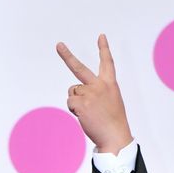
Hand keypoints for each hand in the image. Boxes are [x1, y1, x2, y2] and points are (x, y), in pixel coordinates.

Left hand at [56, 34, 132, 154]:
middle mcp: (99, 85)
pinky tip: (84, 115)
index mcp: (110, 83)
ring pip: (73, 92)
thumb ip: (97, 92)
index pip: (107, 63)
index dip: (104, 49)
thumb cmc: (113, 121)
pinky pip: (70, 102)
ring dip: (76, 102)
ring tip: (89, 111)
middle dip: (67, 56)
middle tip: (59, 45)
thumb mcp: (111, 101)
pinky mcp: (82, 103)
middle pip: (79, 68)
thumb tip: (77, 93)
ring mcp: (90, 93)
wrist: (115, 135)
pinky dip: (74, 110)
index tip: (101, 36)